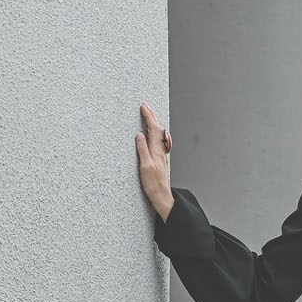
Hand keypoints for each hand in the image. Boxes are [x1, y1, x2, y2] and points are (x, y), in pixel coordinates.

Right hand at [136, 102, 173, 220]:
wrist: (162, 196)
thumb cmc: (153, 184)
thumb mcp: (145, 167)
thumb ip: (142, 150)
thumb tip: (139, 135)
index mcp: (156, 151)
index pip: (153, 129)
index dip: (148, 117)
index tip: (143, 107)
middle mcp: (160, 151)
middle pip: (158, 129)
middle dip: (152, 116)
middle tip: (145, 106)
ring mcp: (161, 154)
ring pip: (159, 134)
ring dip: (154, 122)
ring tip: (149, 115)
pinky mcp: (159, 158)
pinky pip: (157, 140)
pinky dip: (154, 132)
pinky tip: (151, 133)